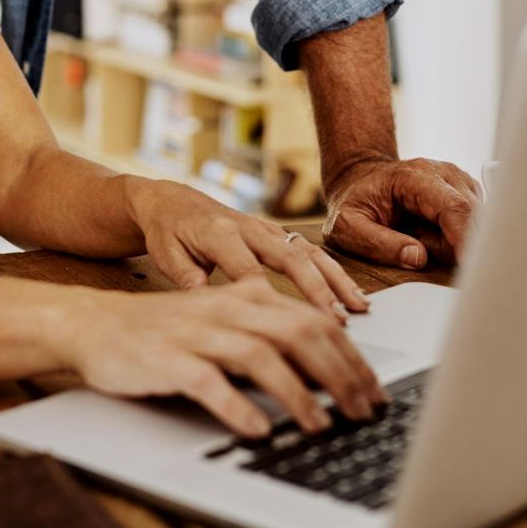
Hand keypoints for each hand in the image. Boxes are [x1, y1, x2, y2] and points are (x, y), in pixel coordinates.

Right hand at [59, 276, 385, 436]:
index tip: (373, 388)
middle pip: (298, 333)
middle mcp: (227, 309)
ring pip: (260, 356)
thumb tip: (327, 370)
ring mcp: (197, 332)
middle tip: (362, 410)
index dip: (349, 355)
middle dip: (339, 374)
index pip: (313, 319)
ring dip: (297, 394)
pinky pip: (208, 381)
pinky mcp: (167, 358)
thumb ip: (270, 336)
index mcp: (248, 296)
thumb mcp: (224, 322)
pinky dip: (236, 406)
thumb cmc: (166, 330)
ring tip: (320, 425)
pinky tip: (258, 428)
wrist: (94, 323)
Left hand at [126, 178, 370, 317]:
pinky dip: (332, 272)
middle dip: (317, 289)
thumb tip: (204, 305)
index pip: (248, 268)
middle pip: (290, 258)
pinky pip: (309, 251)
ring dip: (335, 279)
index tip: (287, 326)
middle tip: (337, 318)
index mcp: (220, 233)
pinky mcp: (276, 234)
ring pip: (308, 253)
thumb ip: (187, 278)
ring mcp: (267, 230)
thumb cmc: (169, 231)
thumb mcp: (168, 254)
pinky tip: (351, 294)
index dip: (268, 296)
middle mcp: (250, 228)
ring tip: (358, 307)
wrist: (172, 201)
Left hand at [322, 156, 479, 269]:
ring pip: (475, 227)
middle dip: (451, 246)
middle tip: (415, 243)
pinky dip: (453, 239)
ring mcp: (459, 182)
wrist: (360, 177)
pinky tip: (430, 231)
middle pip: (471, 220)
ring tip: (417, 234)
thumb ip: (378, 243)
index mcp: (416, 176)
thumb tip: (417, 258)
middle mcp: (445, 174)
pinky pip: (472, 228)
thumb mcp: (348, 226)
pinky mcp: (466, 194)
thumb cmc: (354, 199)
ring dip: (450, 243)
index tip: (471, 270)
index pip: (455, 208)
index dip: (467, 240)